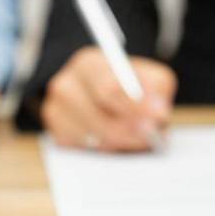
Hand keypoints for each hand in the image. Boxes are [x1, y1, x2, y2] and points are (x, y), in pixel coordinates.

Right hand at [40, 47, 176, 151]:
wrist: (106, 97)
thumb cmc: (130, 87)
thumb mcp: (150, 77)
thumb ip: (157, 90)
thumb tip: (157, 114)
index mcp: (88, 64)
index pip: (108, 88)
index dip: (134, 107)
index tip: (156, 118)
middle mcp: (65, 85)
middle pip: (97, 117)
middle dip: (129, 130)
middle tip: (150, 137)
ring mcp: (57, 112)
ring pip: (93, 138)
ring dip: (121, 143)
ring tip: (139, 139)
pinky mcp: (58, 135)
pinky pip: (85, 151)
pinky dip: (107, 151)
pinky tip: (118, 143)